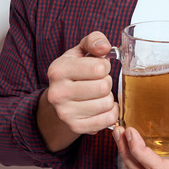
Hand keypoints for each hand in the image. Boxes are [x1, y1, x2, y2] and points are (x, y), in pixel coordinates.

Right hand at [37, 32, 118, 150]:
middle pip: (104, 87)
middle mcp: (57, 93)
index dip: (104, 66)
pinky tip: (102, 106)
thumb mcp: (80, 51)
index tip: (97, 68)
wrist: (59, 99)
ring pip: (107, 104)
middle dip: (107, 82)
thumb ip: (94, 41)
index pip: (99, 68)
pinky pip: (108, 119)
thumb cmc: (74, 72)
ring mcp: (65, 113)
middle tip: (98, 82)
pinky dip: (111, 112)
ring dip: (109, 97)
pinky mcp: (76, 127)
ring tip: (98, 94)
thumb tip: (104, 47)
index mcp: (58, 70)